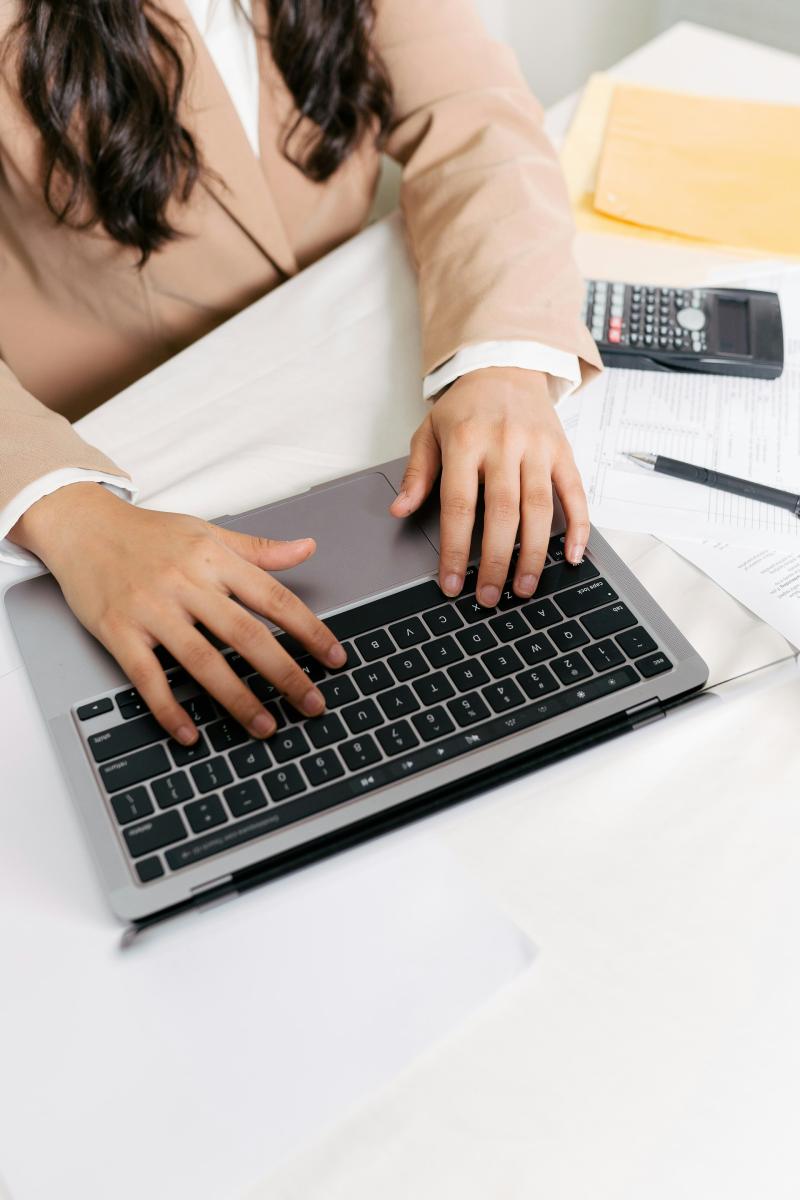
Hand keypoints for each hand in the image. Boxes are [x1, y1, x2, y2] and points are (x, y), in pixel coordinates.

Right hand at [10, 484, 346, 744]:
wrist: (81, 526)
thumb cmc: (147, 533)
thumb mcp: (206, 531)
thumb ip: (257, 549)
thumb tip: (306, 548)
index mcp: (213, 559)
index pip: (273, 598)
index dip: (309, 631)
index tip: (334, 657)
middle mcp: (186, 584)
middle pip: (245, 635)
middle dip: (284, 674)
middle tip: (312, 704)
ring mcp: (151, 610)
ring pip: (203, 662)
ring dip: (238, 699)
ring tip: (266, 726)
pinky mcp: (119, 632)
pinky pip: (148, 678)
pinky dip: (169, 710)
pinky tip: (191, 733)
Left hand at [390, 367, 587, 605]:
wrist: (505, 366)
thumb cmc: (464, 407)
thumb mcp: (429, 432)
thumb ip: (417, 474)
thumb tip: (399, 510)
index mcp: (464, 441)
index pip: (459, 506)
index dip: (456, 550)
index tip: (452, 584)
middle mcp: (503, 444)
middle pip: (502, 513)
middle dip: (496, 561)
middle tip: (490, 597)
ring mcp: (537, 448)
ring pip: (539, 508)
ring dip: (533, 553)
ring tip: (524, 587)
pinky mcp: (563, 451)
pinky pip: (574, 492)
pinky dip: (578, 526)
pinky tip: (572, 556)